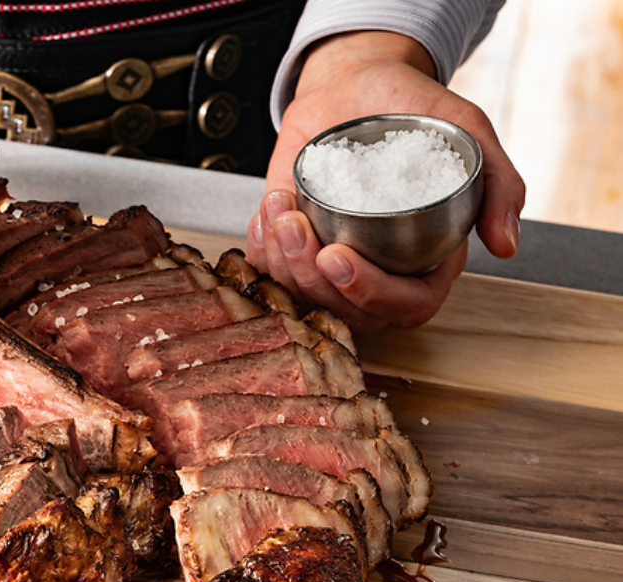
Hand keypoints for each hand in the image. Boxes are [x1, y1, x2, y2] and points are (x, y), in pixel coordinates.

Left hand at [247, 32, 526, 335]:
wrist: (356, 84)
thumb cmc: (413, 107)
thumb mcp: (466, 131)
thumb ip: (499, 184)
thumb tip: (506, 245)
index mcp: (427, 260)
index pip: (406, 307)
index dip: (371, 295)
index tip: (338, 258)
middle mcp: (380, 270)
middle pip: (347, 312)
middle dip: (313, 279)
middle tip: (297, 228)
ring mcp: (334, 262)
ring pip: (305, 297)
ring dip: (282, 261)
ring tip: (280, 211)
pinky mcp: (296, 249)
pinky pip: (273, 274)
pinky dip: (261, 250)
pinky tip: (267, 215)